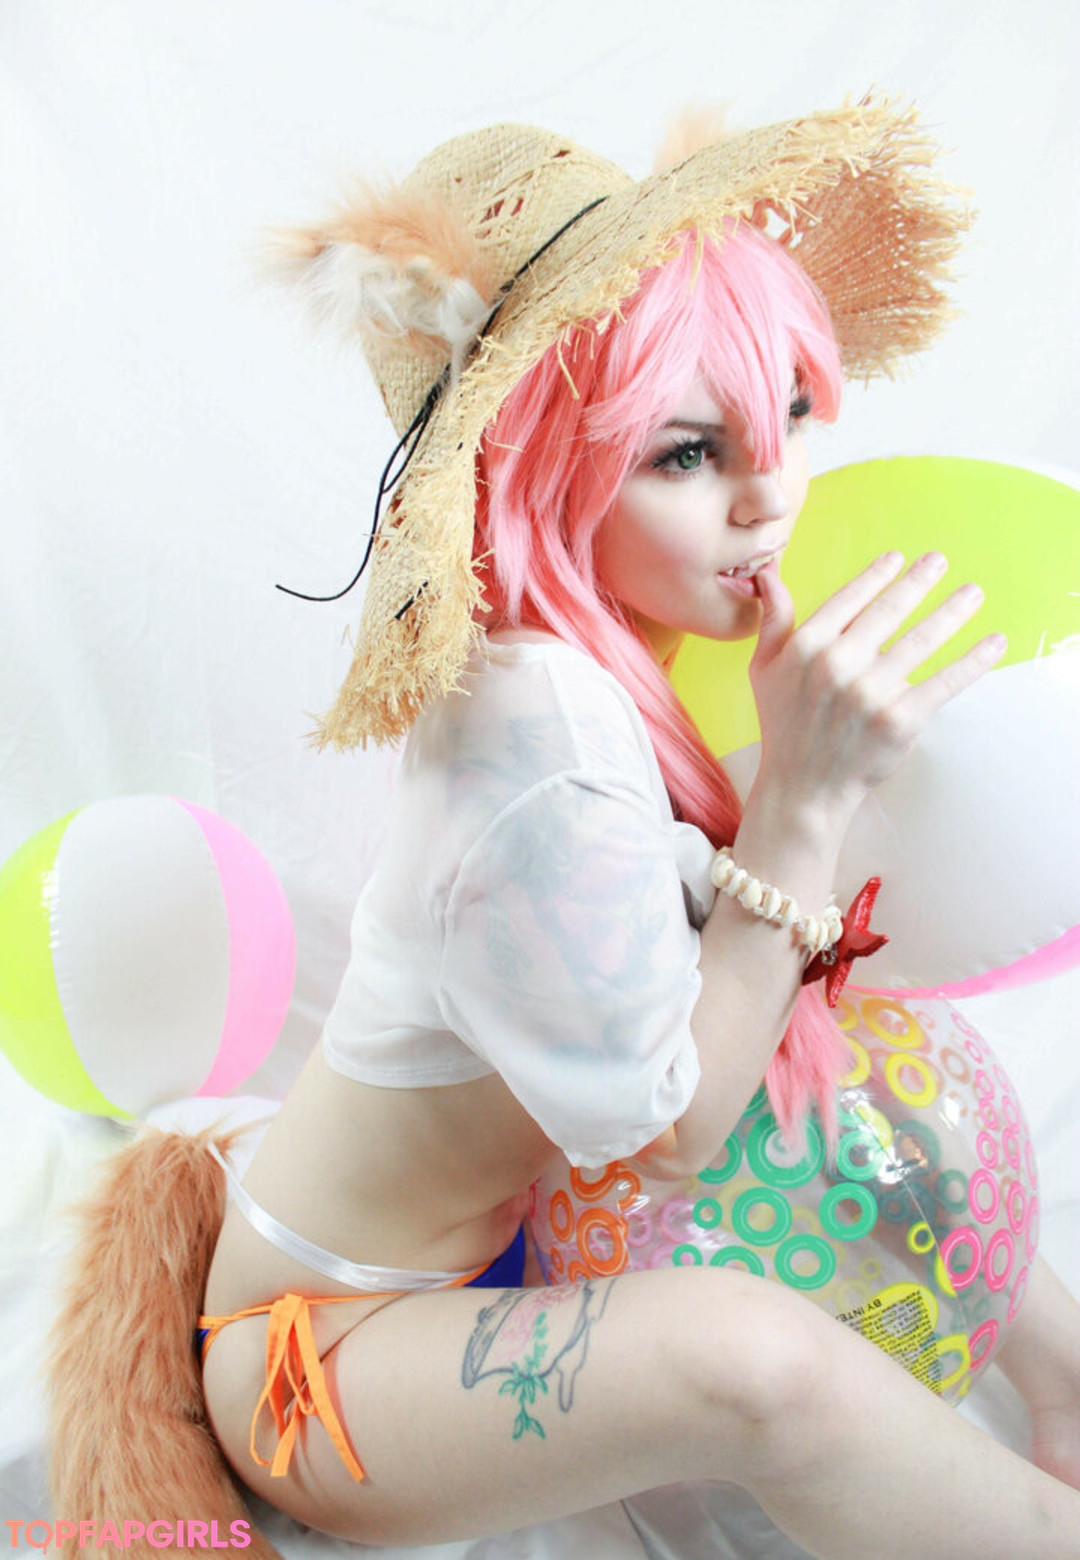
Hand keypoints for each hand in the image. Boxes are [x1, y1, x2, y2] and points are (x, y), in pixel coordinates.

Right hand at [748, 550, 1006, 821]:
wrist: (803, 787)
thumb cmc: (784, 725)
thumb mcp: (764, 668)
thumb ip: (773, 620)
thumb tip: (769, 575)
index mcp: (807, 646)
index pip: (850, 598)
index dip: (878, 575)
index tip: (899, 559)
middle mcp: (838, 664)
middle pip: (891, 612)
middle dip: (921, 581)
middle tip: (940, 561)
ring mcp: (871, 692)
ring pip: (923, 641)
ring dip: (953, 612)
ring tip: (972, 594)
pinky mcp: (900, 720)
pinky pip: (944, 682)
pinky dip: (973, 661)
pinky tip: (993, 643)